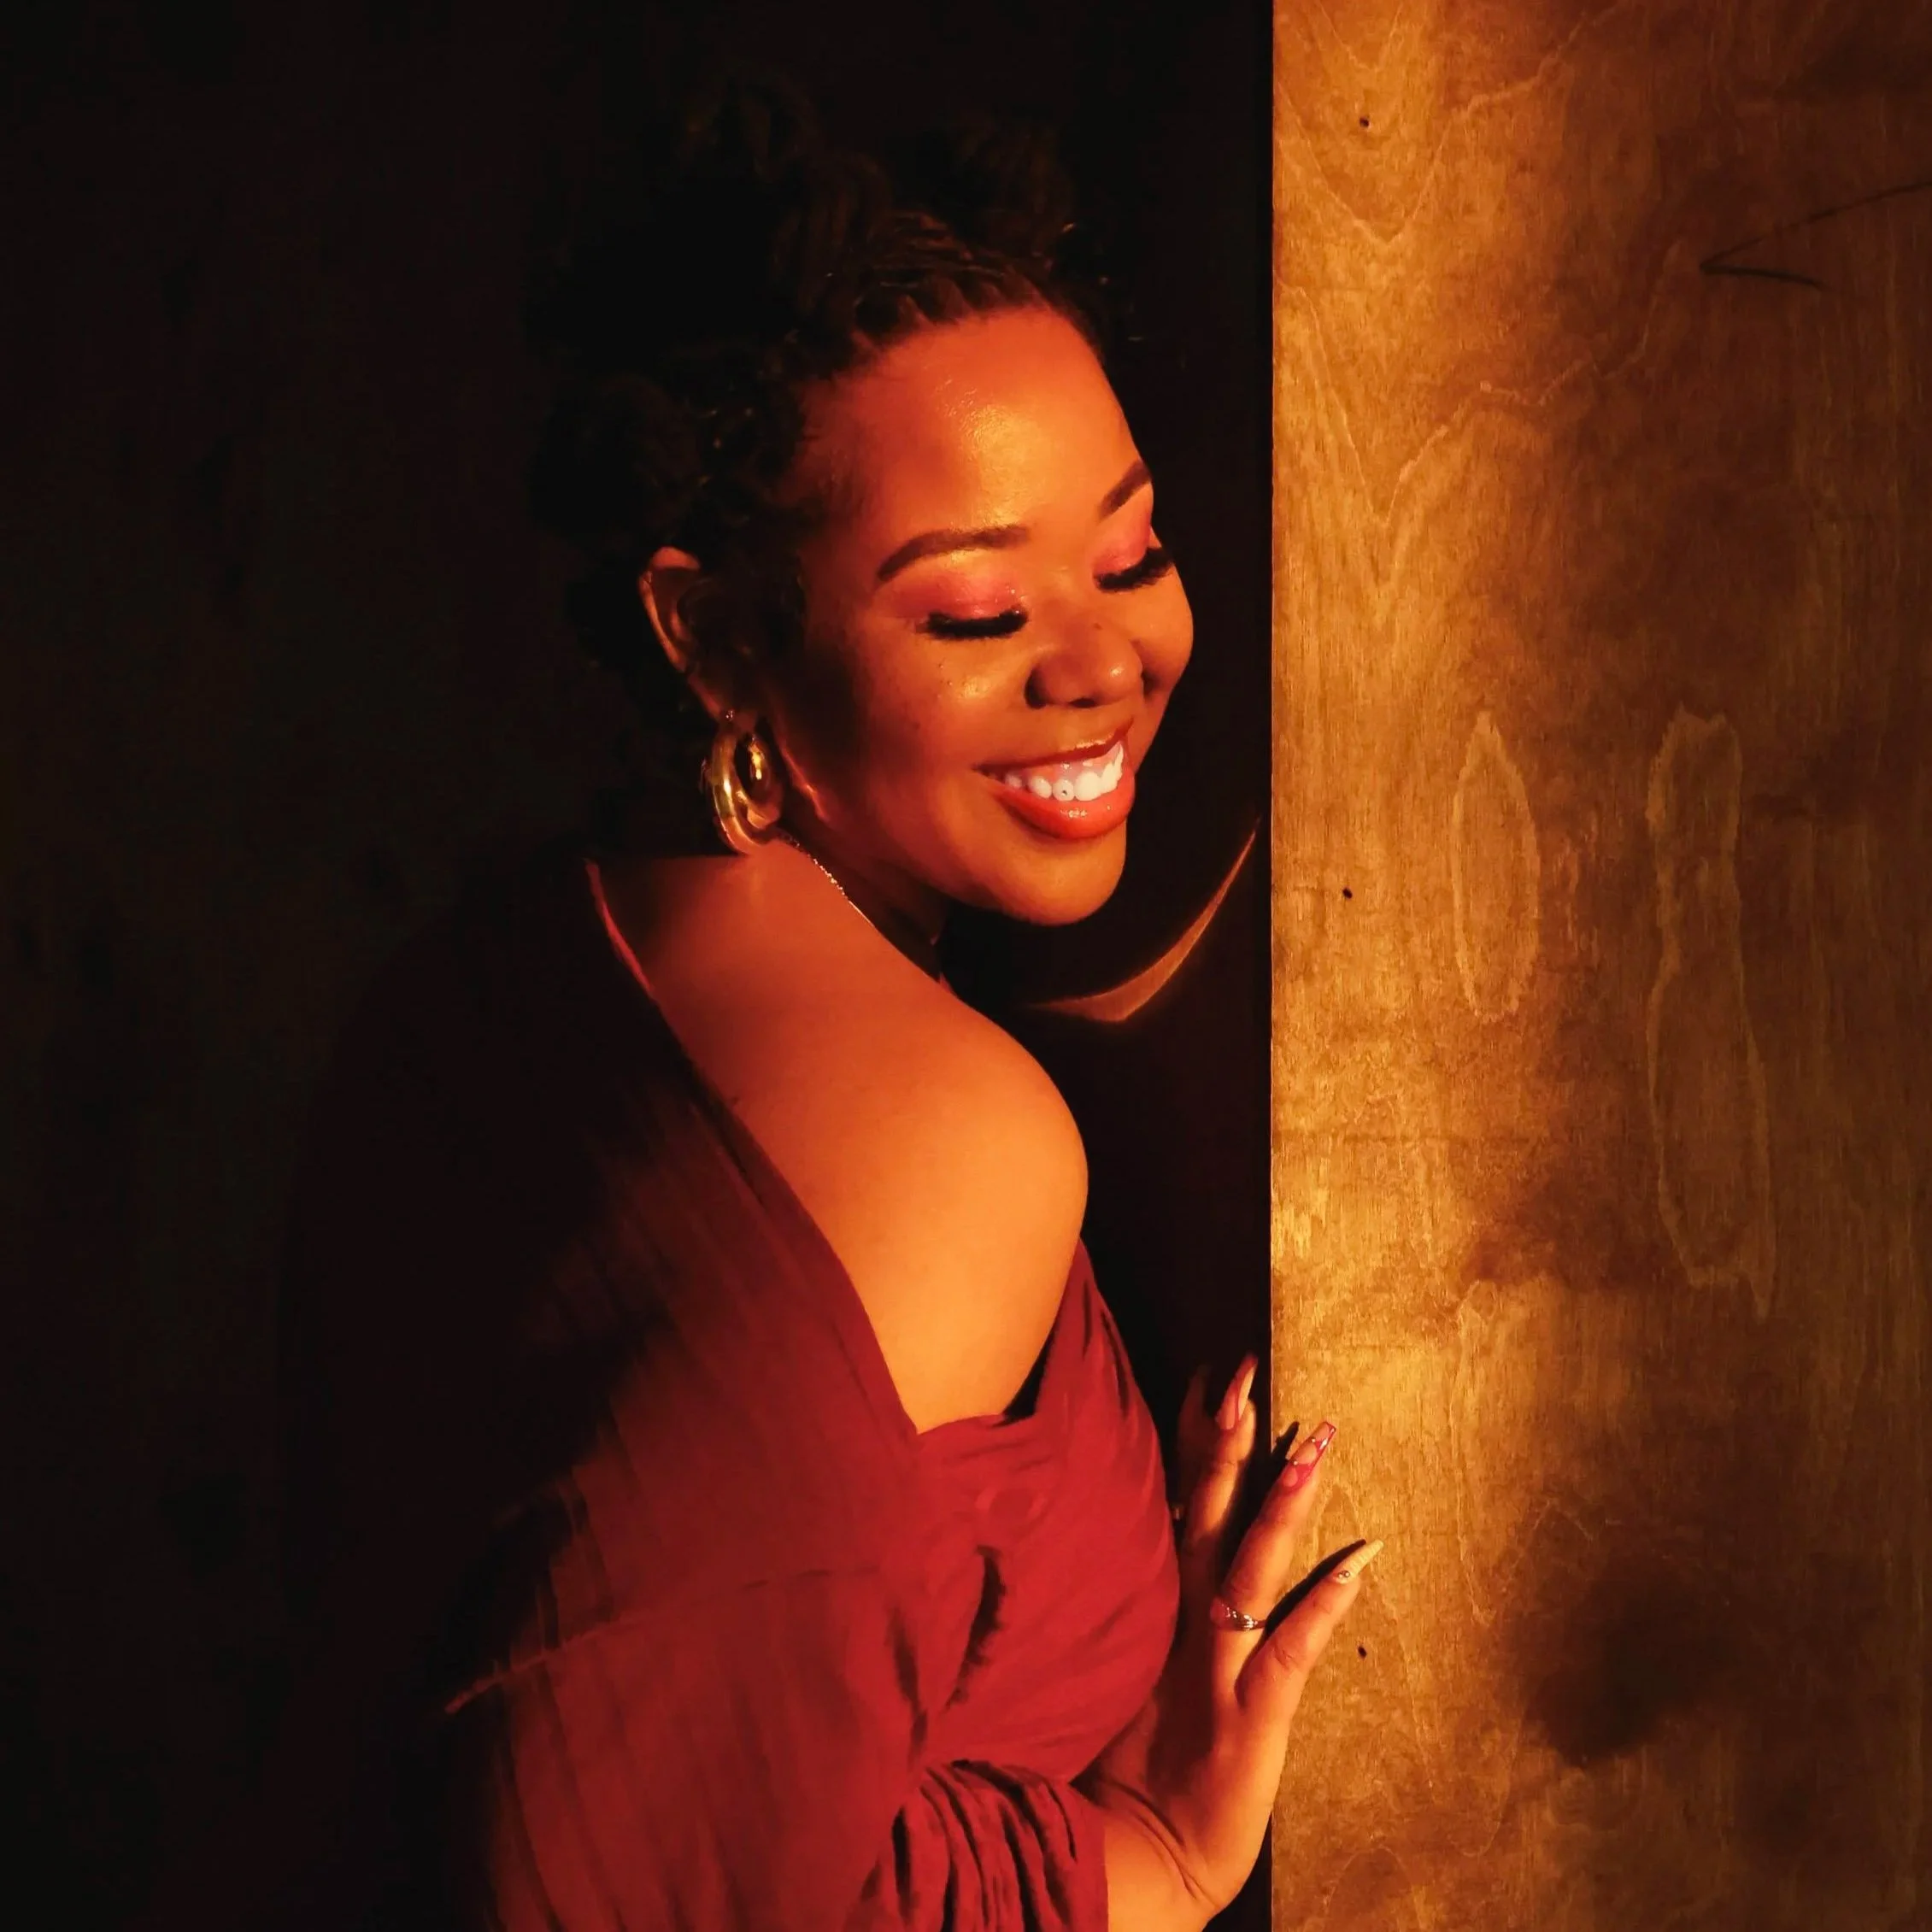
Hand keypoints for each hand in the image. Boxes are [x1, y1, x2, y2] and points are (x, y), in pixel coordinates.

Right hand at [1079, 1358, 1380, 1928]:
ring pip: (1249, 1564)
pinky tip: (1359, 1557)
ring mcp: (1215, 1661)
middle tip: (1244, 1370)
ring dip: (1281, 1503)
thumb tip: (1140, 1520)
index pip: (1173, 1497)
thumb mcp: (1129, 1662)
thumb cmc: (1139, 1757)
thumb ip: (1131, 1591)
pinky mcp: (1249, 1714)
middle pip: (1205, 1511)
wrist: (1138, 1856)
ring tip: (1312, 1442)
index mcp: (1156, 1598)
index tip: (1210, 1371)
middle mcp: (1183, 1616)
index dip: (1192, 1435)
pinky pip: (1292, 1647)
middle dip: (1225, 1439)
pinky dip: (1325, 1601)